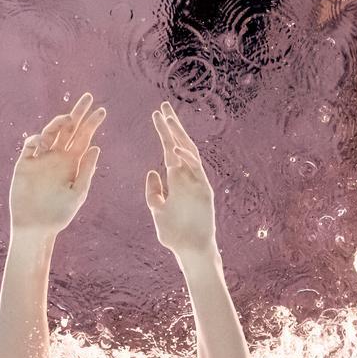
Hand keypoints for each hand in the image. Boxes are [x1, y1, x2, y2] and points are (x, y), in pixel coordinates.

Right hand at [10, 92, 105, 235]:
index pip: (83, 138)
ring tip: (68, 121)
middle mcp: (57, 158)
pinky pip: (31, 144)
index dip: (91, 124)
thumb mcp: (77, 194)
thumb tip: (96, 147)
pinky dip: (38, 139)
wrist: (35, 227)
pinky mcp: (25, 163)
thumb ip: (86, 171)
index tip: (101, 111)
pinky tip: (45, 142)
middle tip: (88, 98)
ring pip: (50, 132)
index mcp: (72, 164)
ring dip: (58, 124)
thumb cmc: (58, 215)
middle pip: (68, 130)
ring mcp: (41, 159)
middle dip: (78, 113)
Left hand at [145, 101, 217, 256]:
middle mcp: (188, 177)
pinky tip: (176, 148)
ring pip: (190, 154)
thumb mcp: (158, 210)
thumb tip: (152, 172)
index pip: (169, 150)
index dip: (163, 132)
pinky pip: (197, 172)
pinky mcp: (204, 193)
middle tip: (162, 107)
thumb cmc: (174, 233)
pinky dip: (187, 160)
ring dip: (179, 137)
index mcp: (176, 179)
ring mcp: (197, 183)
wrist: (190, 250)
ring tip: (168, 120)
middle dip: (172, 127)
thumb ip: (154, 193)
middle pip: (180, 145)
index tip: (155, 114)